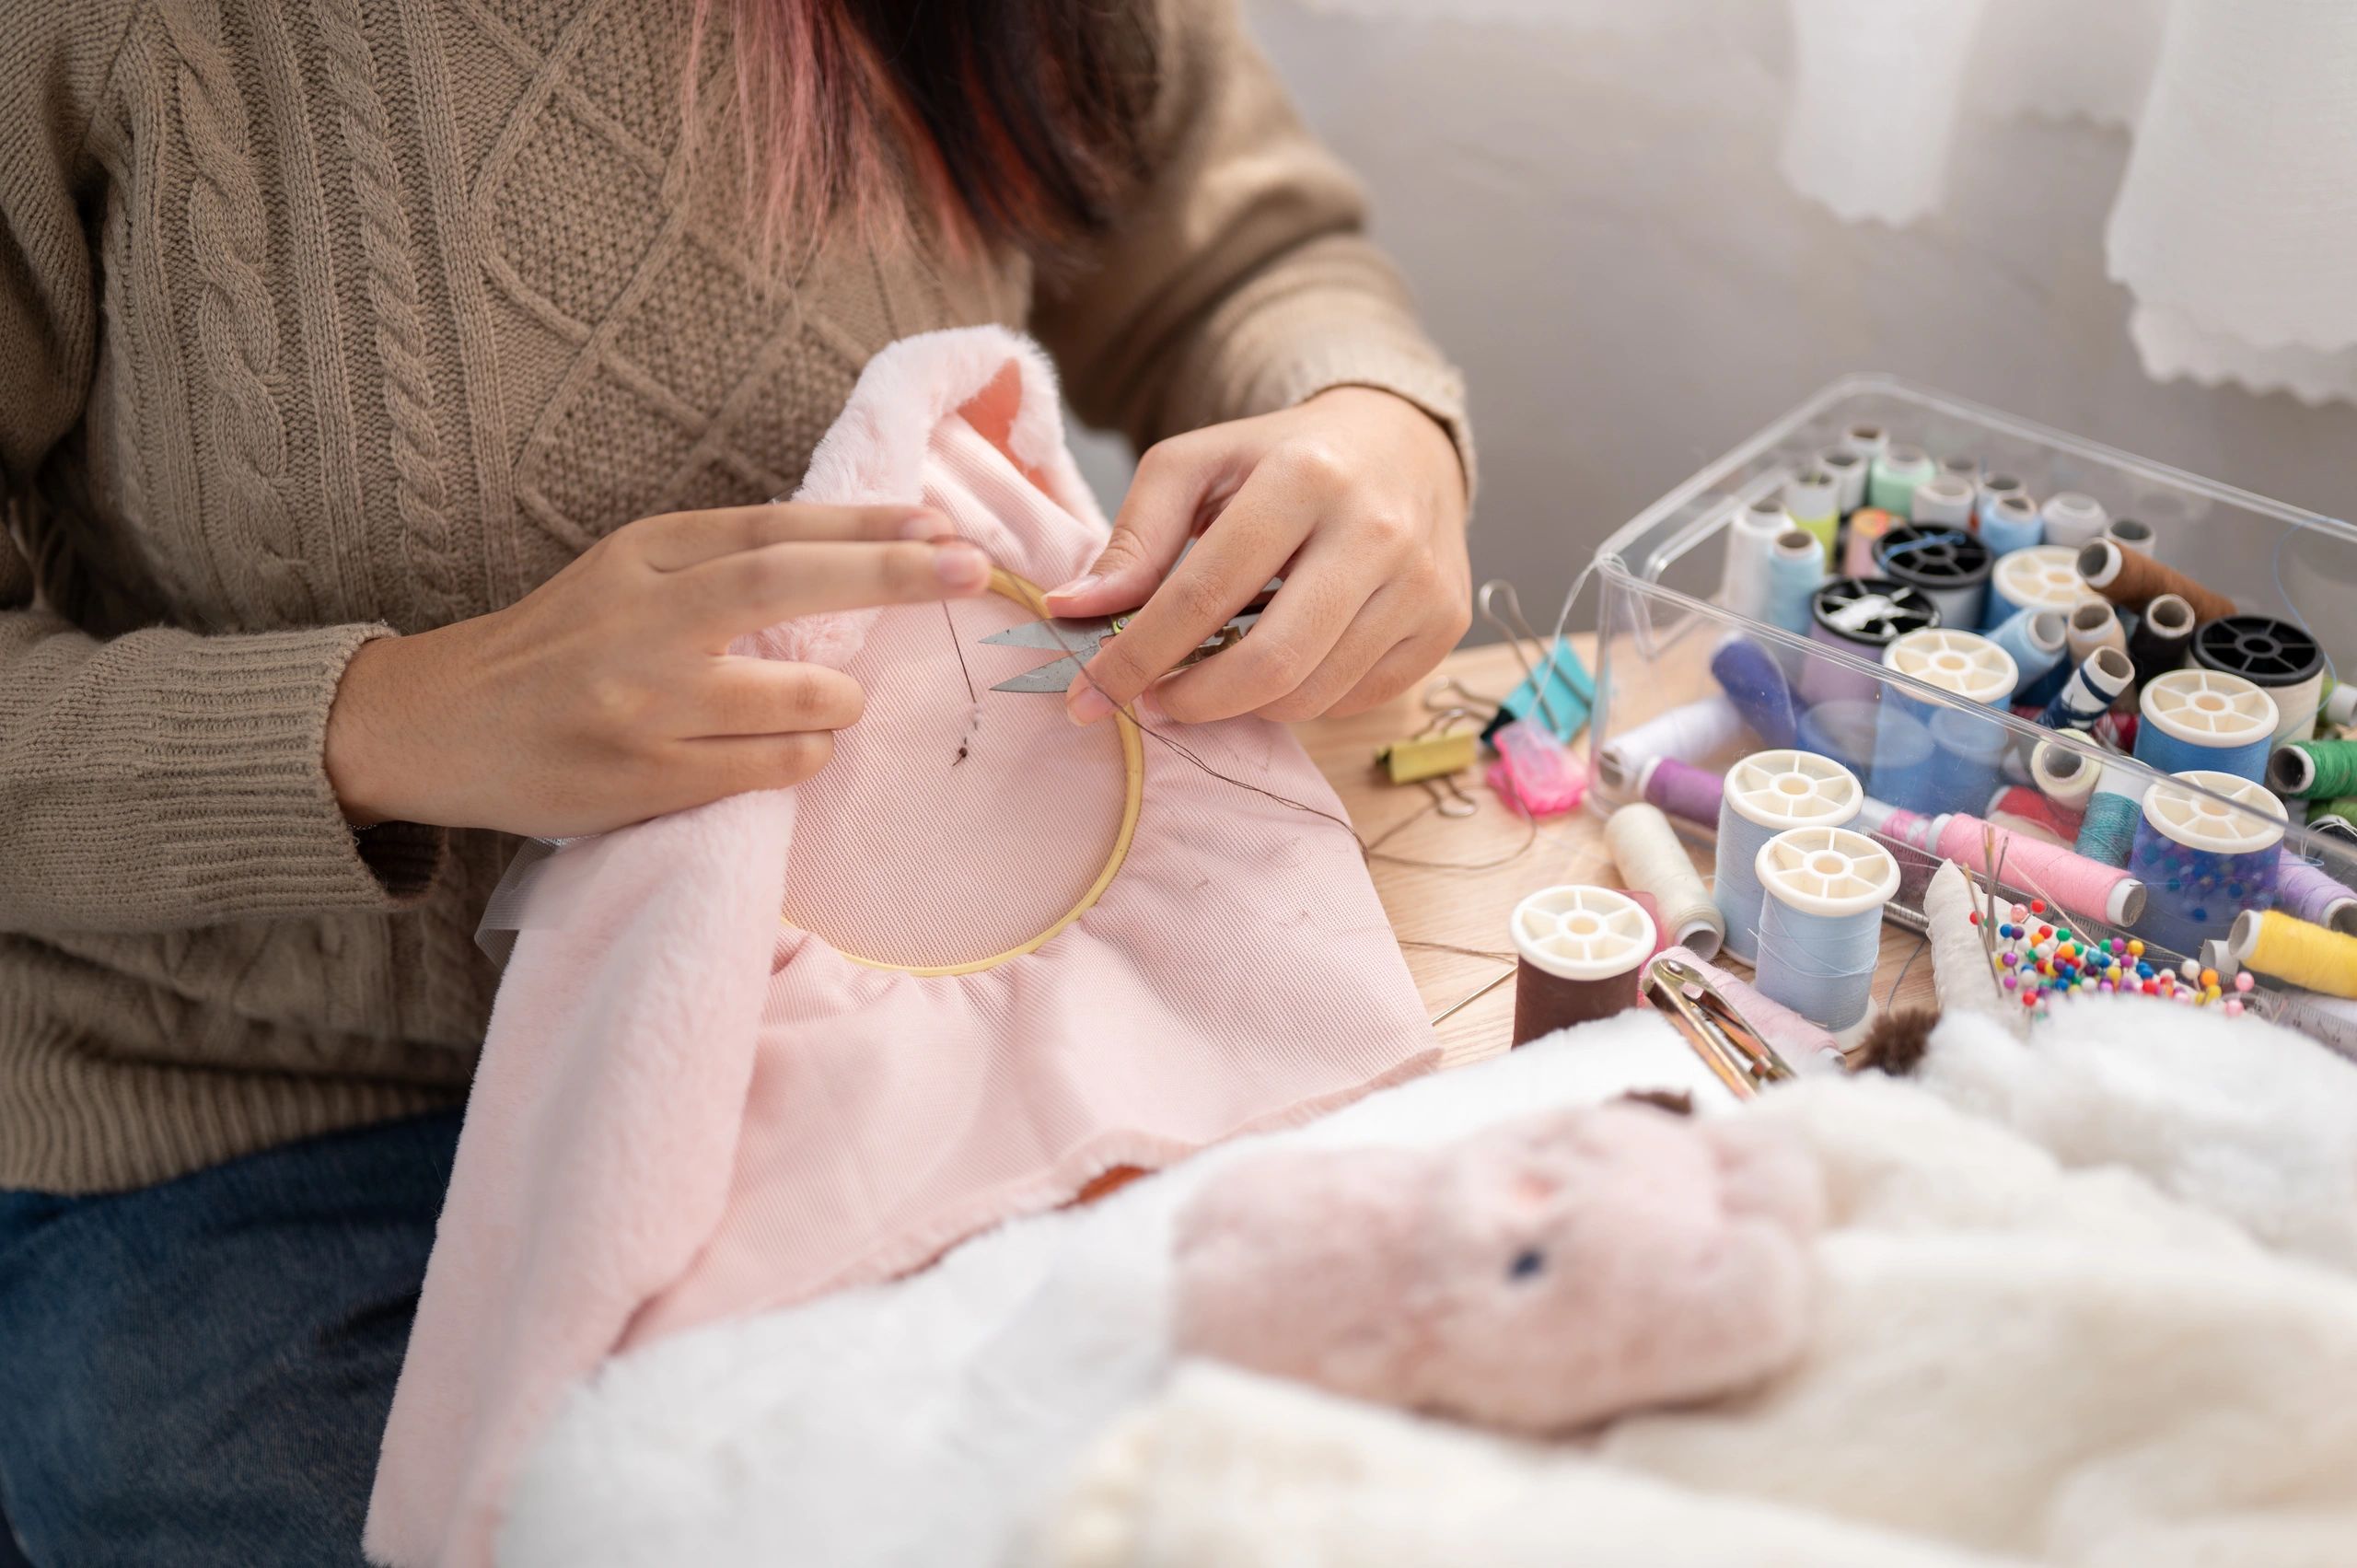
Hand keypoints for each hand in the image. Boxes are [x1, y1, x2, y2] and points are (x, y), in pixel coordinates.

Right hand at [325, 504, 989, 836]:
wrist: (442, 725)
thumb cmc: (559, 647)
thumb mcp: (625, 577)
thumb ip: (719, 564)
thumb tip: (860, 553)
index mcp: (644, 556)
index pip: (773, 529)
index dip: (864, 527)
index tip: (939, 526)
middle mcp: (644, 621)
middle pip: (788, 583)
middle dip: (892, 575)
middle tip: (972, 571)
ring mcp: (645, 704)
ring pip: (797, 695)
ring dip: (843, 698)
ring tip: (840, 699)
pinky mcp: (646, 779)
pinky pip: (769, 767)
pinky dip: (806, 754)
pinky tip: (803, 746)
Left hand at [1046, 386, 1469, 725]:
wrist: (1401, 444)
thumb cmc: (1281, 459)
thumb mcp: (1195, 467)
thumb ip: (1133, 537)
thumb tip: (1074, 610)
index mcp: (1304, 476)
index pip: (1206, 593)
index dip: (1139, 656)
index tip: (1090, 695)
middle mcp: (1377, 531)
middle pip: (1271, 662)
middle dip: (1194, 700)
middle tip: (1154, 701)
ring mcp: (1423, 585)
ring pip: (1312, 695)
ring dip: (1243, 705)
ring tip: (1211, 676)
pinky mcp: (1445, 627)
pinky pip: (1354, 701)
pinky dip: (1301, 698)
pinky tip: (1281, 660)